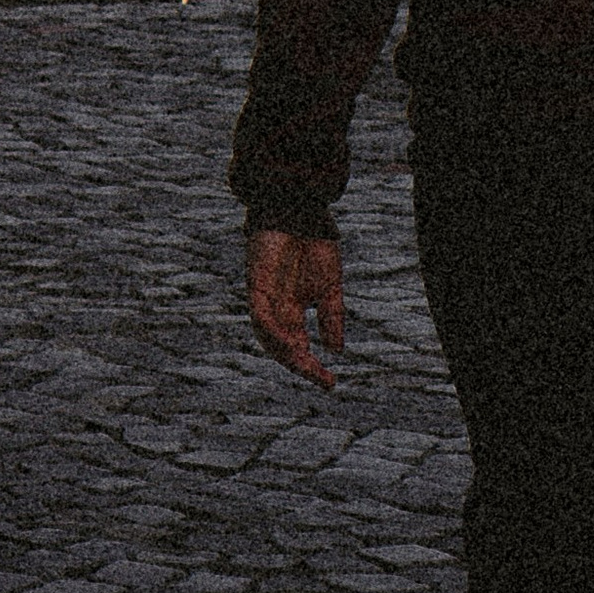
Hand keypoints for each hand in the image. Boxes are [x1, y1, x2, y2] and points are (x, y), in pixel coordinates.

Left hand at [248, 229, 344, 390]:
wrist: (303, 209)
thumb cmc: (314, 243)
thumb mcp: (330, 286)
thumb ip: (332, 317)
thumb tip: (337, 349)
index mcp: (292, 310)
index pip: (298, 347)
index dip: (312, 367)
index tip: (331, 383)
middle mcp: (276, 309)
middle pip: (282, 349)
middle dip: (301, 367)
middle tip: (323, 379)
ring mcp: (265, 298)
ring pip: (268, 338)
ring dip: (286, 355)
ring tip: (307, 366)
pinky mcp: (257, 285)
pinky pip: (260, 316)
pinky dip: (273, 332)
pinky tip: (289, 342)